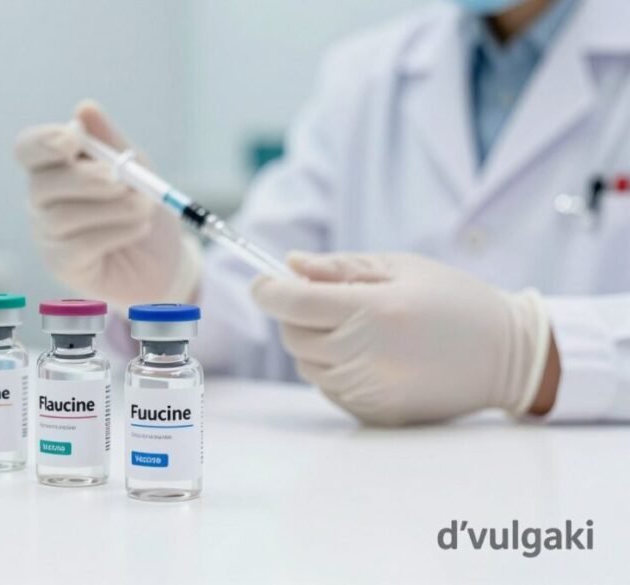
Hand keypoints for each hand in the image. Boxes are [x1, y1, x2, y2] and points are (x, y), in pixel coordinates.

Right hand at [13, 101, 200, 307]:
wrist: (163, 256)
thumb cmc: (140, 205)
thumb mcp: (134, 166)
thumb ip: (110, 140)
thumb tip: (84, 107)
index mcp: (54, 166)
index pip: (27, 149)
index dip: (43, 142)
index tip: (73, 139)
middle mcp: (42, 200)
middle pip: (41, 184)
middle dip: (84, 179)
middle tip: (121, 180)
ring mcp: (48, 235)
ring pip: (62, 216)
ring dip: (112, 208)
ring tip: (144, 207)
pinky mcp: (63, 265)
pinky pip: (79, 246)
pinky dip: (116, 233)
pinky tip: (139, 228)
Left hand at [250, 252, 553, 424]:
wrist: (508, 357)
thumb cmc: (454, 301)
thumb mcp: (402, 268)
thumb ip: (341, 267)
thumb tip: (290, 265)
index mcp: (374, 311)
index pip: (293, 302)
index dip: (267, 290)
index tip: (263, 282)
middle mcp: (366, 354)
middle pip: (292, 335)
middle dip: (295, 314)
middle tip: (325, 300)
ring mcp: (369, 389)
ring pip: (307, 364)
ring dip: (314, 343)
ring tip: (356, 328)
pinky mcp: (374, 413)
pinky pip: (329, 388)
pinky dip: (334, 369)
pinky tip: (369, 355)